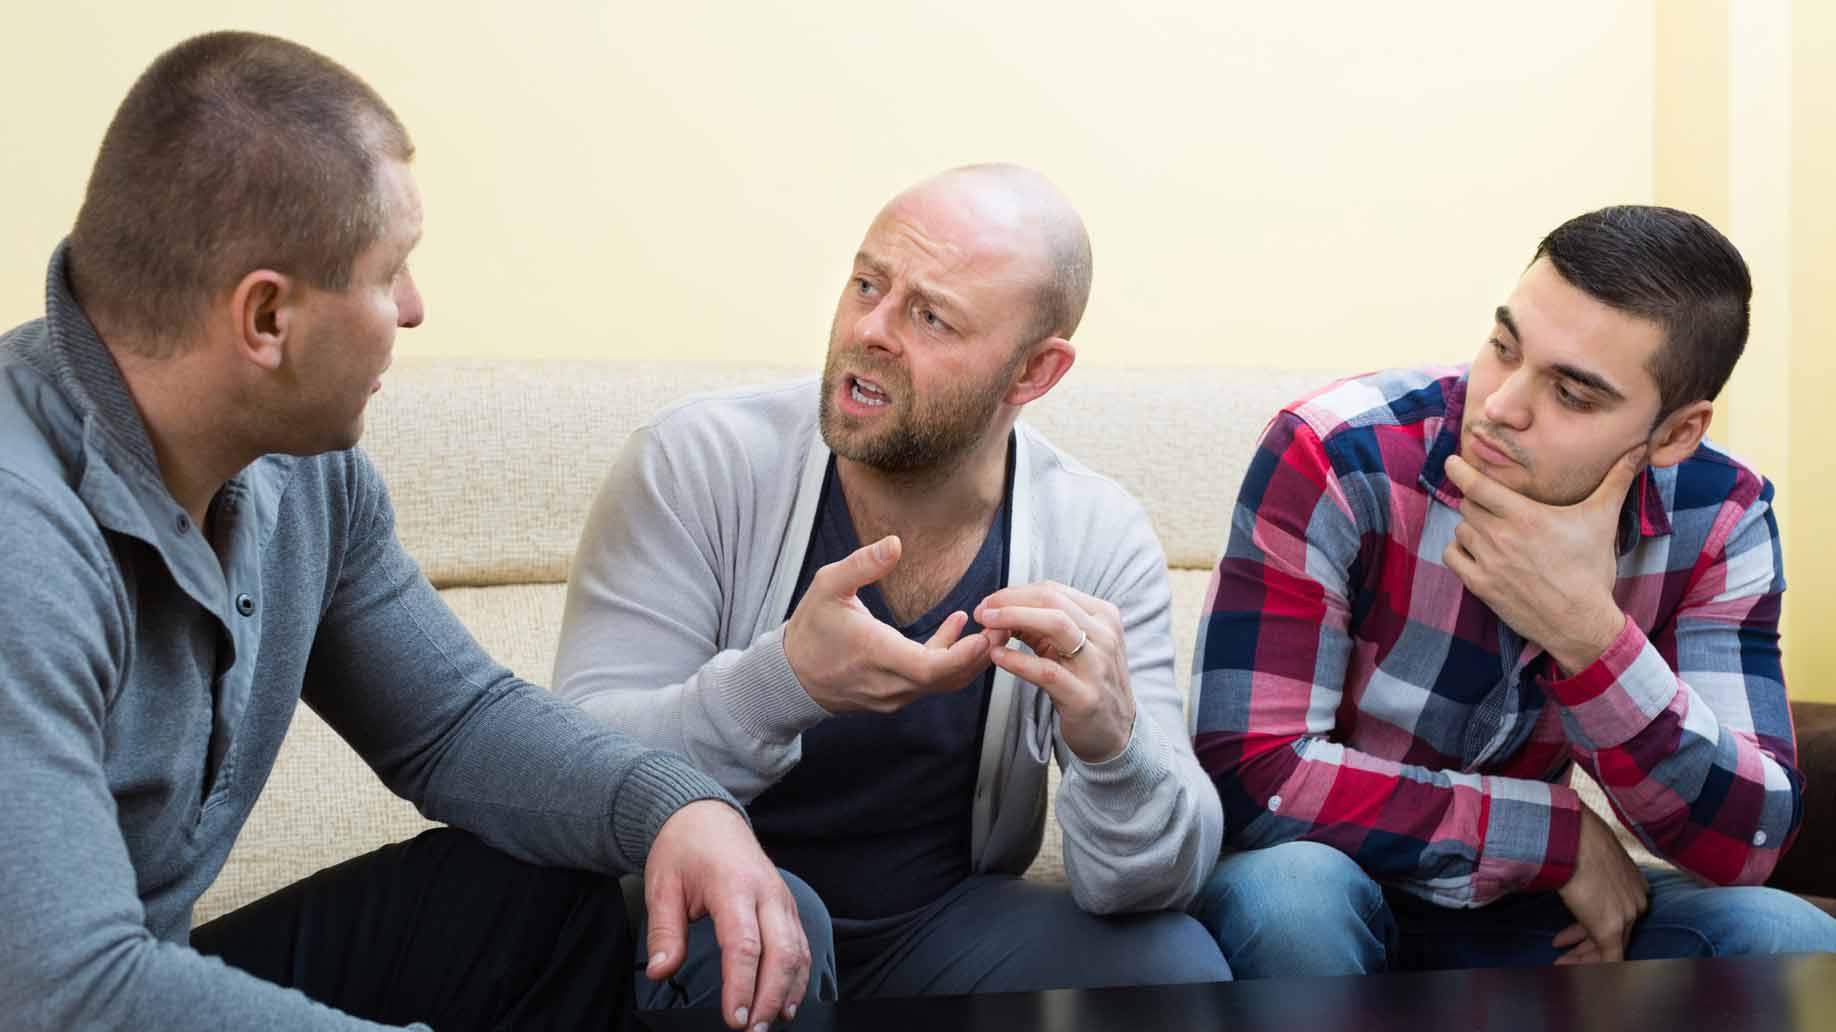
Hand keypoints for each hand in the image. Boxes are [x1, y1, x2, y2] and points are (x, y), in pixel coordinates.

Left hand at [644, 800, 810, 1030]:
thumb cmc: (683, 850)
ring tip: (769, 1024)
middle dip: (769, 997)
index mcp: (733, 885)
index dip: (741, 986)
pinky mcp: (787, 906)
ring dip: (787, 991)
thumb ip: (664, 933)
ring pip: (798, 951)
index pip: (743, 945)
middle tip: (752, 1031)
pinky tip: (786, 1002)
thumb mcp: (662, 887)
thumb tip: (660, 972)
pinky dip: (798, 976)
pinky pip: (801, 944)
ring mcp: (782, 898)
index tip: (734, 1019)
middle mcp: (766, 892)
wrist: (707, 816)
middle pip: (781, 952)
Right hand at [783, 535, 997, 713]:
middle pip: (948, 677)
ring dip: (968, 656)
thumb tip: (895, 543)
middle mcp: (890, 683)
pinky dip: (949, 660)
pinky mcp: (894, 697)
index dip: (963, 654)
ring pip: (942, 682)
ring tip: (990, 624)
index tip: (986, 634)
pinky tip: (956, 626)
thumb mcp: (828, 586)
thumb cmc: (811, 629)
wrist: (790, 676)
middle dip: (980, 651)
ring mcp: (893, 695)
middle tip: (1004, 622)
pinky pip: (930, 681)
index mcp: (876, 655)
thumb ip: (863, 564)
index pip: (930, 667)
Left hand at [974, 581, 1135, 763]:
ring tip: (985, 623)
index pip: (1053, 591)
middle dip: (1010, 601)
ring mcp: (1097, 665)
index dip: (1015, 593)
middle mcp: (1104, 635)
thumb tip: (1000, 609)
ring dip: (1013, 618)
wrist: (1114, 731)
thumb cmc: (1087, 683)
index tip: (989, 603)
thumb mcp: (1069, 648)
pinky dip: (1018, 660)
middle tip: (982, 610)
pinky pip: (1047, 671)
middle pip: (1052, 601)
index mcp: (1103, 616)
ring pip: (1055, 625)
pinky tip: (996, 655)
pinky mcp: (1084, 696)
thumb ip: (1040, 628)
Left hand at [1441, 445, 1644, 675]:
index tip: (1452, 462)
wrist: (1581, 622)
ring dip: (1471, 526)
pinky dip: (1459, 549)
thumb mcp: (1603, 520)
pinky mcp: (1480, 585)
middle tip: (1493, 505)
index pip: (1478, 486)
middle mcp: (1501, 537)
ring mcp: (1488, 562)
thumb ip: (1615, 482)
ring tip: (1492, 531)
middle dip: (1477, 501)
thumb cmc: (1591, 569)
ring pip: (1461, 529)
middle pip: (1469, 505)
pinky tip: (1475, 549)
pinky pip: (1452, 556)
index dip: (1460, 471)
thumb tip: (1639, 449)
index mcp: (1526, 517)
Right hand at [1552, 806, 1649, 963]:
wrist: (1573, 835)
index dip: (1594, 926)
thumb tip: (1571, 871)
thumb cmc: (1577, 836)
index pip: (1620, 915)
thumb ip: (1588, 871)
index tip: (1574, 934)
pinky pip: (1609, 959)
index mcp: (1637, 884)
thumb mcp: (1591, 856)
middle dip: (1586, 947)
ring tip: (1558, 960)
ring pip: (1610, 948)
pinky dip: (1592, 968)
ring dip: (1581, 958)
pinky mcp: (1610, 928)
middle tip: (1561, 951)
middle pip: (1617, 935)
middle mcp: (1637, 902)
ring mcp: (1626, 917)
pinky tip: (1575, 971)